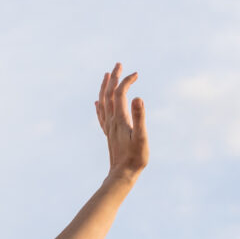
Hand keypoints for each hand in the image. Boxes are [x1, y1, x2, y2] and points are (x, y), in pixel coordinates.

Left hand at [95, 62, 148, 177]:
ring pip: (103, 103)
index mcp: (120, 119)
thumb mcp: (141, 136)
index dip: (127, 81)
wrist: (122, 174)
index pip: (120, 93)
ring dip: (105, 88)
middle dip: (113, 78)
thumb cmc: (136, 157)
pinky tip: (97, 103)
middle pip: (109, 94)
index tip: (137, 74)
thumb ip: (139, 116)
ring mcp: (108, 127)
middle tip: (118, 64)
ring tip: (107, 76)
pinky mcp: (109, 134)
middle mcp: (111, 121)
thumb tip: (137, 97)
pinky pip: (101, 116)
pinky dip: (99, 105)